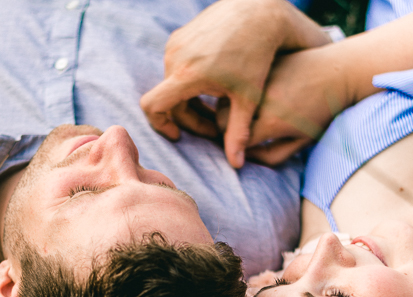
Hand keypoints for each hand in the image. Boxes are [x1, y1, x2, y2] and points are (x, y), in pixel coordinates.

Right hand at [140, 0, 328, 167]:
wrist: (259, 12)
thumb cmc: (257, 55)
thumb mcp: (248, 98)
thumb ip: (239, 133)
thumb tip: (237, 166)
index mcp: (187, 74)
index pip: (153, 106)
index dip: (160, 125)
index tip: (178, 135)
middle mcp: (174, 56)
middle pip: (167, 99)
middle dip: (186, 117)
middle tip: (212, 126)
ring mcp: (176, 43)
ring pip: (171, 83)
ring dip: (188, 100)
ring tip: (216, 107)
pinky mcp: (181, 34)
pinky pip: (176, 67)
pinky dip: (190, 82)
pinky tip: (214, 87)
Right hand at [238, 45, 353, 164]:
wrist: (340, 73)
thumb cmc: (324, 114)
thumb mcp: (302, 142)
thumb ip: (273, 155)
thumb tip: (245, 158)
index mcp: (271, 122)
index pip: (234, 141)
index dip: (236, 148)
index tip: (243, 147)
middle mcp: (261, 99)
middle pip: (222, 119)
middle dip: (226, 128)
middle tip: (239, 129)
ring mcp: (260, 77)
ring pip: (226, 97)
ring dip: (230, 107)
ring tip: (244, 111)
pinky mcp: (261, 64)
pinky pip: (239, 79)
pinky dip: (240, 88)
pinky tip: (252, 92)